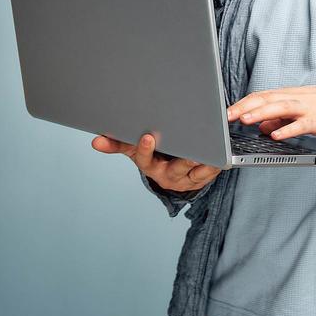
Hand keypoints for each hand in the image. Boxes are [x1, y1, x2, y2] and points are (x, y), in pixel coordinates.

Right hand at [91, 133, 221, 192]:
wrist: (170, 172)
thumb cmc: (153, 155)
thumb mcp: (134, 149)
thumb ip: (117, 144)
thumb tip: (95, 141)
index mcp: (149, 166)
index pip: (145, 158)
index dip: (146, 149)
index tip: (149, 136)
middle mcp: (166, 175)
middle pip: (175, 168)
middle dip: (183, 159)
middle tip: (191, 149)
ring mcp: (184, 179)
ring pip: (195, 172)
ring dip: (204, 164)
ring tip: (211, 150)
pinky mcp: (201, 179)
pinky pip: (209, 174)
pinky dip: (215, 165)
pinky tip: (220, 156)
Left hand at [226, 85, 315, 141]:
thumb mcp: (294, 111)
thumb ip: (277, 118)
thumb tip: (261, 127)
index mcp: (285, 95)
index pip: (259, 96)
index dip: (242, 103)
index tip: (226, 112)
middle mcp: (292, 98)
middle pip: (265, 99)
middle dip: (245, 107)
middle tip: (228, 115)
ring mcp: (304, 108)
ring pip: (279, 108)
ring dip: (261, 113)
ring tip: (245, 120)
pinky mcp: (315, 120)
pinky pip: (300, 125)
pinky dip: (287, 129)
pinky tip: (276, 135)